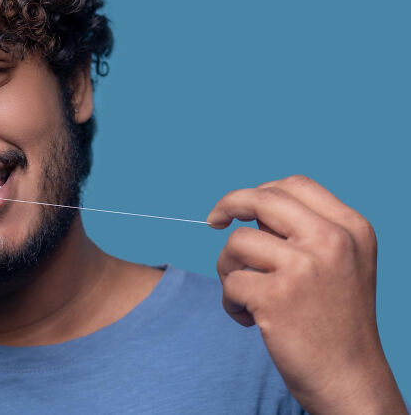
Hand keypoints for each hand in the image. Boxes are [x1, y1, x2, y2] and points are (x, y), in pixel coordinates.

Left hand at [207, 175, 406, 413]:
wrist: (350, 378)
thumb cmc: (334, 320)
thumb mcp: (340, 263)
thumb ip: (304, 231)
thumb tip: (249, 208)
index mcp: (350, 228)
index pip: (295, 185)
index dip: (259, 190)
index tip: (238, 207)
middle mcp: (332, 241)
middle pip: (262, 199)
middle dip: (228, 204)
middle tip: (213, 221)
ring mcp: (305, 267)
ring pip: (237, 242)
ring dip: (229, 269)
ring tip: (246, 296)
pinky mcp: (277, 297)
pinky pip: (230, 283)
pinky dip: (230, 302)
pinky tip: (248, 320)